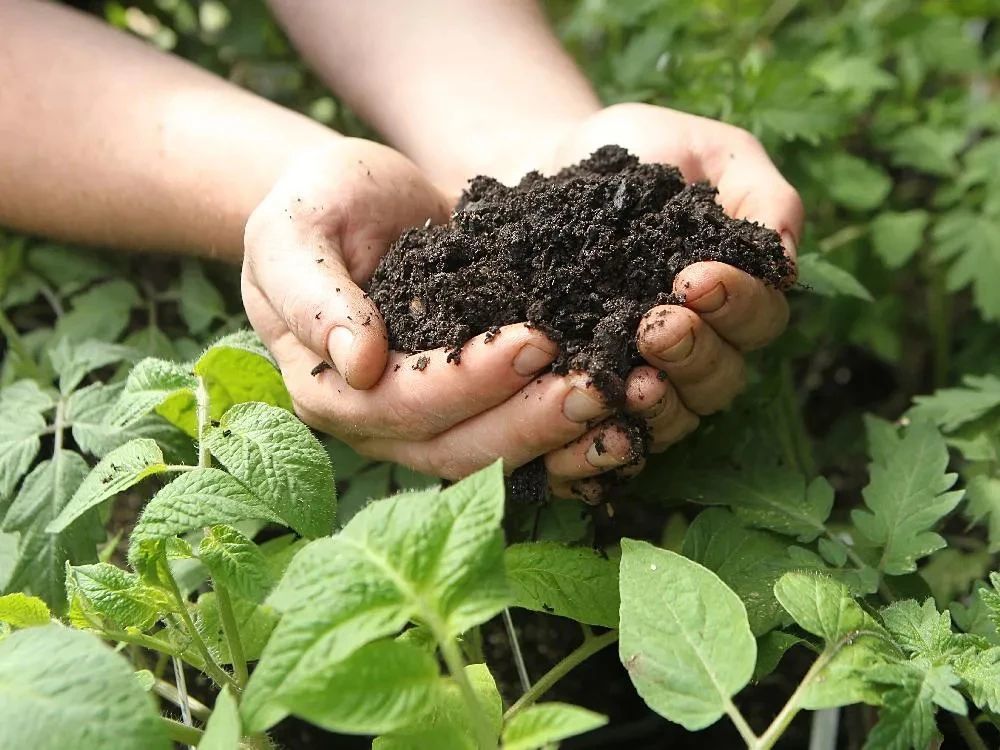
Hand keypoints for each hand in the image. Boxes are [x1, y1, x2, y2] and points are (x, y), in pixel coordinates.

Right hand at [242, 138, 615, 480]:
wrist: (359, 205)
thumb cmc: (317, 205)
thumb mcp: (294, 227)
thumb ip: (312, 292)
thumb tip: (357, 362)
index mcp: (327, 388)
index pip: (401, 403)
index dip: (468, 381)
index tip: (534, 339)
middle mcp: (378, 425)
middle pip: (456, 448)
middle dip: (529, 421)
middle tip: (597, 385)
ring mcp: (426, 426)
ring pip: (493, 456)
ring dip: (558, 439)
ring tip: (620, 401)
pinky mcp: (469, 413)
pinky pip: (518, 446)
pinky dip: (569, 448)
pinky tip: (624, 427)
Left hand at [531, 104, 803, 497]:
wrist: (549, 165)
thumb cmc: (637, 152)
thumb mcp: (707, 149)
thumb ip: (758, 191)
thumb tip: (788, 259)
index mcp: (736, 292)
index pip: (759, 318)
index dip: (735, 305)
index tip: (694, 277)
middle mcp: (699, 342)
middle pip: (721, 376)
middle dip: (694, 353)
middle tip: (656, 325)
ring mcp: (647, 372)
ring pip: (677, 414)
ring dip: (660, 402)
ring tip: (631, 379)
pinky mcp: (597, 388)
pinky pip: (615, 431)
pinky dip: (608, 432)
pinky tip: (591, 411)